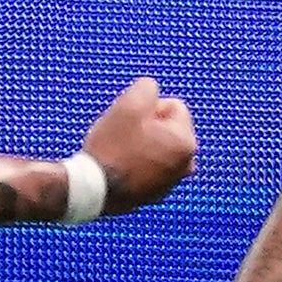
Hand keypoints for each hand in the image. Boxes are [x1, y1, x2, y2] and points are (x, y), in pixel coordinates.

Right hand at [81, 77, 196, 209]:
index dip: (149, 107)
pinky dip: (139, 163)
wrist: (95, 189)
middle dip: (149, 125)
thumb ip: (147, 87)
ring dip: (143, 144)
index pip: (174, 106)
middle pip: (168, 127)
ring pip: (158, 147)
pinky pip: (150, 167)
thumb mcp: (130, 105)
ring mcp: (172, 181)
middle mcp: (186, 164)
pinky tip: (121, 166)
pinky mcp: (156, 193)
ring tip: (121, 151)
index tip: (131, 120)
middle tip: (124, 134)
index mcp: (186, 142)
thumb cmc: (113, 147)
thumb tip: (151, 89)